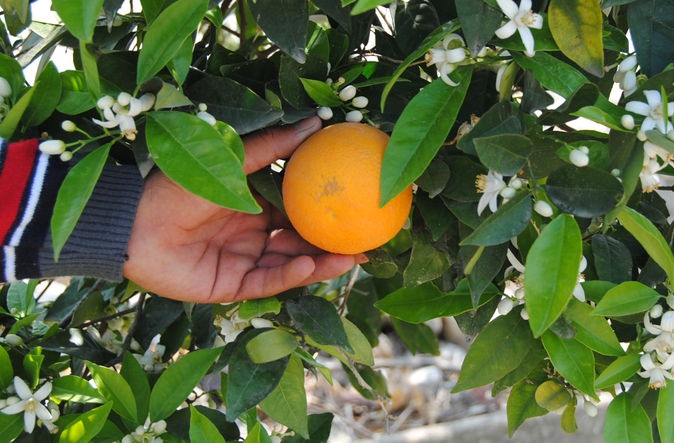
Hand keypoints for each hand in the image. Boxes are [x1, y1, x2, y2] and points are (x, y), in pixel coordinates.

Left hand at [123, 117, 364, 302]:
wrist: (131, 222)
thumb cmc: (179, 186)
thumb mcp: (232, 162)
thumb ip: (272, 148)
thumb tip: (315, 123)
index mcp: (253, 207)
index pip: (299, 211)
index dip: (328, 211)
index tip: (359, 207)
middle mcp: (252, 235)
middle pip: (301, 242)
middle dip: (333, 245)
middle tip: (368, 243)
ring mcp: (242, 262)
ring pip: (289, 265)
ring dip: (320, 262)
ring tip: (351, 258)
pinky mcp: (229, 286)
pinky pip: (266, 282)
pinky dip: (289, 275)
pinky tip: (310, 264)